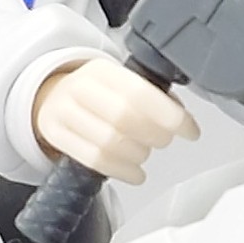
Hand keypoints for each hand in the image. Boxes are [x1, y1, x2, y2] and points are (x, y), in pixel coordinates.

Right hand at [32, 55, 197, 185]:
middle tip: (164, 139)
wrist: (53, 97)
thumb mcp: (123, 83)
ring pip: (110, 143)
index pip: (140, 93)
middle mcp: (79, 87)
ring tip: (144, 152)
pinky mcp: (56, 136)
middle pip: (125, 118)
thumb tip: (181, 118)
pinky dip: (122, 171)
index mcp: (102, 70)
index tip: (190, 131)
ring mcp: (63, 112)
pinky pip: (94, 160)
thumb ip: (153, 97)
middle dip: (155, 135)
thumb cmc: (99, 95)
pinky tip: (136, 172)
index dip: (170, 116)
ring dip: (138, 154)